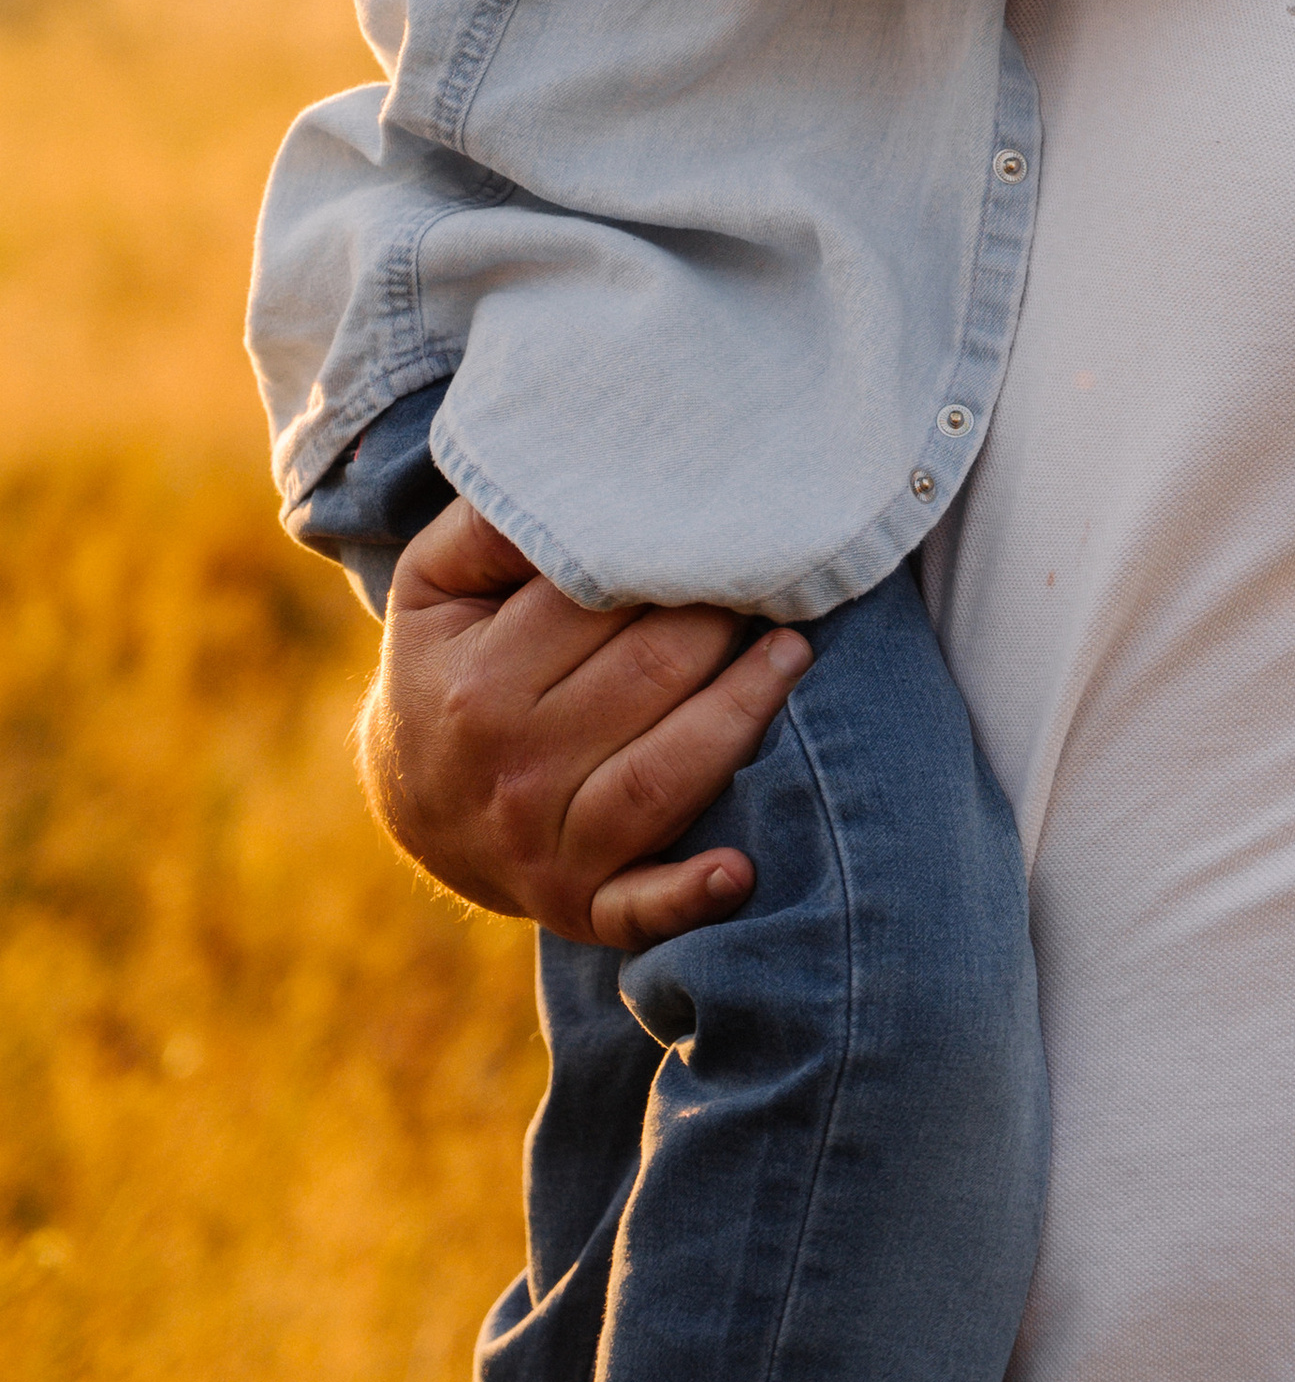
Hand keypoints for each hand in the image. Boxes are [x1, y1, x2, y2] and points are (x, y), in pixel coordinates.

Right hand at [358, 498, 811, 951]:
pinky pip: (642, 908)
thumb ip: (492, 527)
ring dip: (743, 714)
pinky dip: (692, 895)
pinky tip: (743, 870)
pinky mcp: (584, 906)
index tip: (723, 525)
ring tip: (793, 654)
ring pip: (666, 776)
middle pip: (649, 677)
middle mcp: (512, 771)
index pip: (596, 606)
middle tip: (774, 576)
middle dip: (719, 620)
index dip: (669, 559)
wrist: (413, 803)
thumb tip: (570, 474)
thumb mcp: (435, 589)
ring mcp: (548, 848)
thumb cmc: (449, 668)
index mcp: (477, 685)